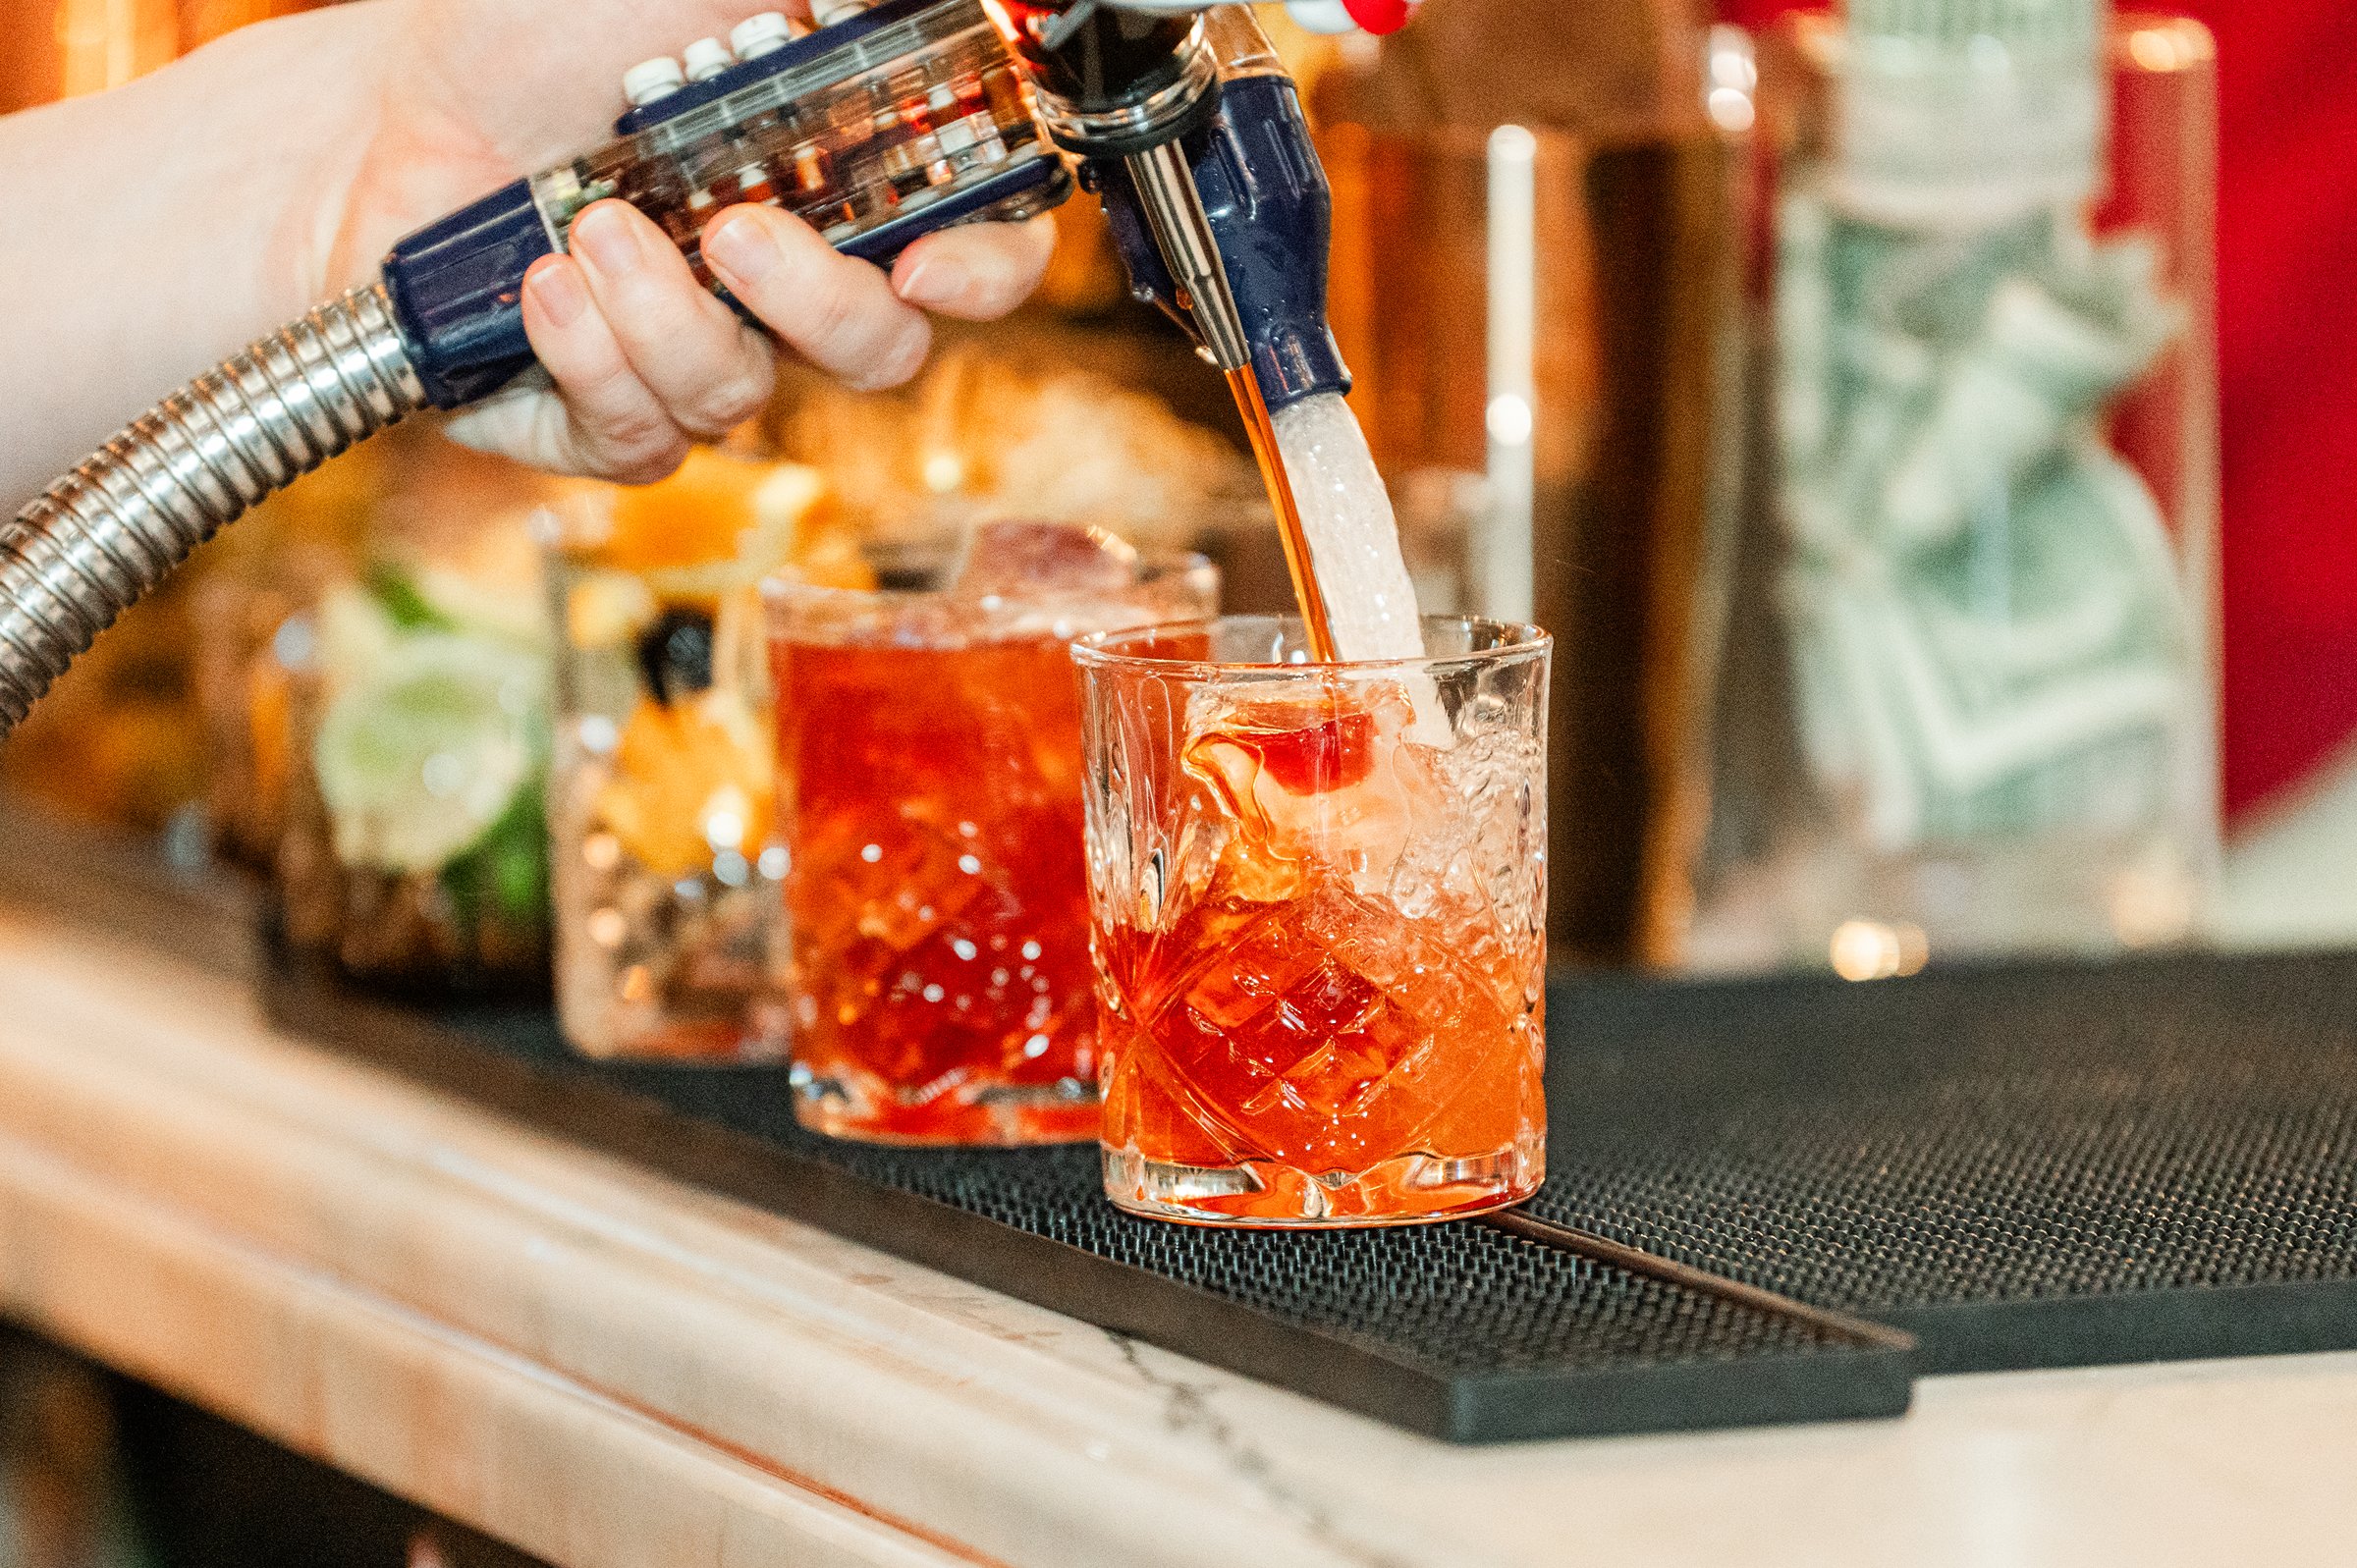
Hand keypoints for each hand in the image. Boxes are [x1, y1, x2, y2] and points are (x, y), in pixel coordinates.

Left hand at [321, 0, 1054, 481]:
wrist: (375, 117)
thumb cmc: (526, 37)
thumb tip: (922, 0)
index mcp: (835, 183)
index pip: (974, 251)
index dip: (986, 271)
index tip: (934, 260)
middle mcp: (783, 284)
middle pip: (884, 351)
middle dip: (818, 303)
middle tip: (738, 232)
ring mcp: (700, 358)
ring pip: (747, 398)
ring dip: (665, 315)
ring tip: (586, 227)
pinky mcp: (611, 421)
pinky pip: (646, 437)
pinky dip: (590, 358)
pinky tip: (541, 287)